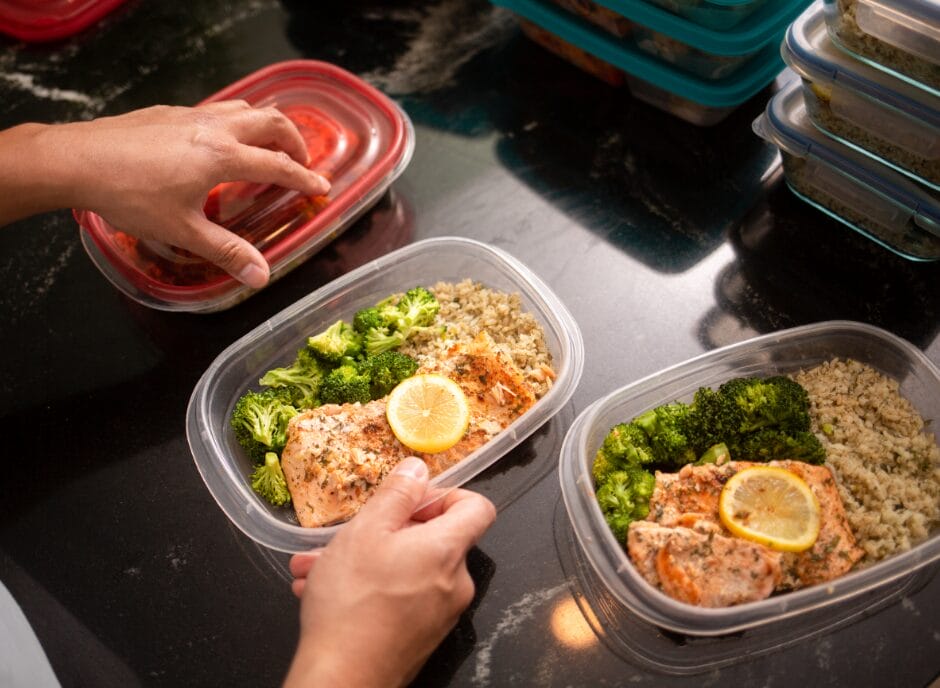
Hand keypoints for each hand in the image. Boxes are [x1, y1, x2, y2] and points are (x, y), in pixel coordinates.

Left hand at [0, 101, 329, 286]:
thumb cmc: (130, 196)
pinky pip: (218, 109)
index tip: (322, 188)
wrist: (76, 160)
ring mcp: (190, 115)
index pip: (278, 164)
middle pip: (270, 120)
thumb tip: (262, 277)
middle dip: (294, 140)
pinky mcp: (169, 112)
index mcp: (222, 156)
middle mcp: (213, 128)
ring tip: (269, 147)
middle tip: (301, 163)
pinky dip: (237, 122)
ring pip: (244, 107)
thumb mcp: (182, 231)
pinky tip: (220, 144)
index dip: (305, 178)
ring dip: (267, 124)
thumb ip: (226, 252)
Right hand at [284, 457, 496, 687]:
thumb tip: (418, 469)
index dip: (447, 494)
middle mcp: (454, 583)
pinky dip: (370, 589)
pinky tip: (324, 591)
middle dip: (387, 530)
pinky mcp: (421, 635)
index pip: (478, 507)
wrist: (342, 679)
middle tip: (349, 533)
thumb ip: (397, 494)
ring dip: (366, 560)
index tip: (413, 500)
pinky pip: (401, 597)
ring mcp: (440, 613)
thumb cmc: (352, 605)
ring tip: (320, 566)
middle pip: (435, 538)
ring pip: (407, 568)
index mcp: (448, 550)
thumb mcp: (367, 530)